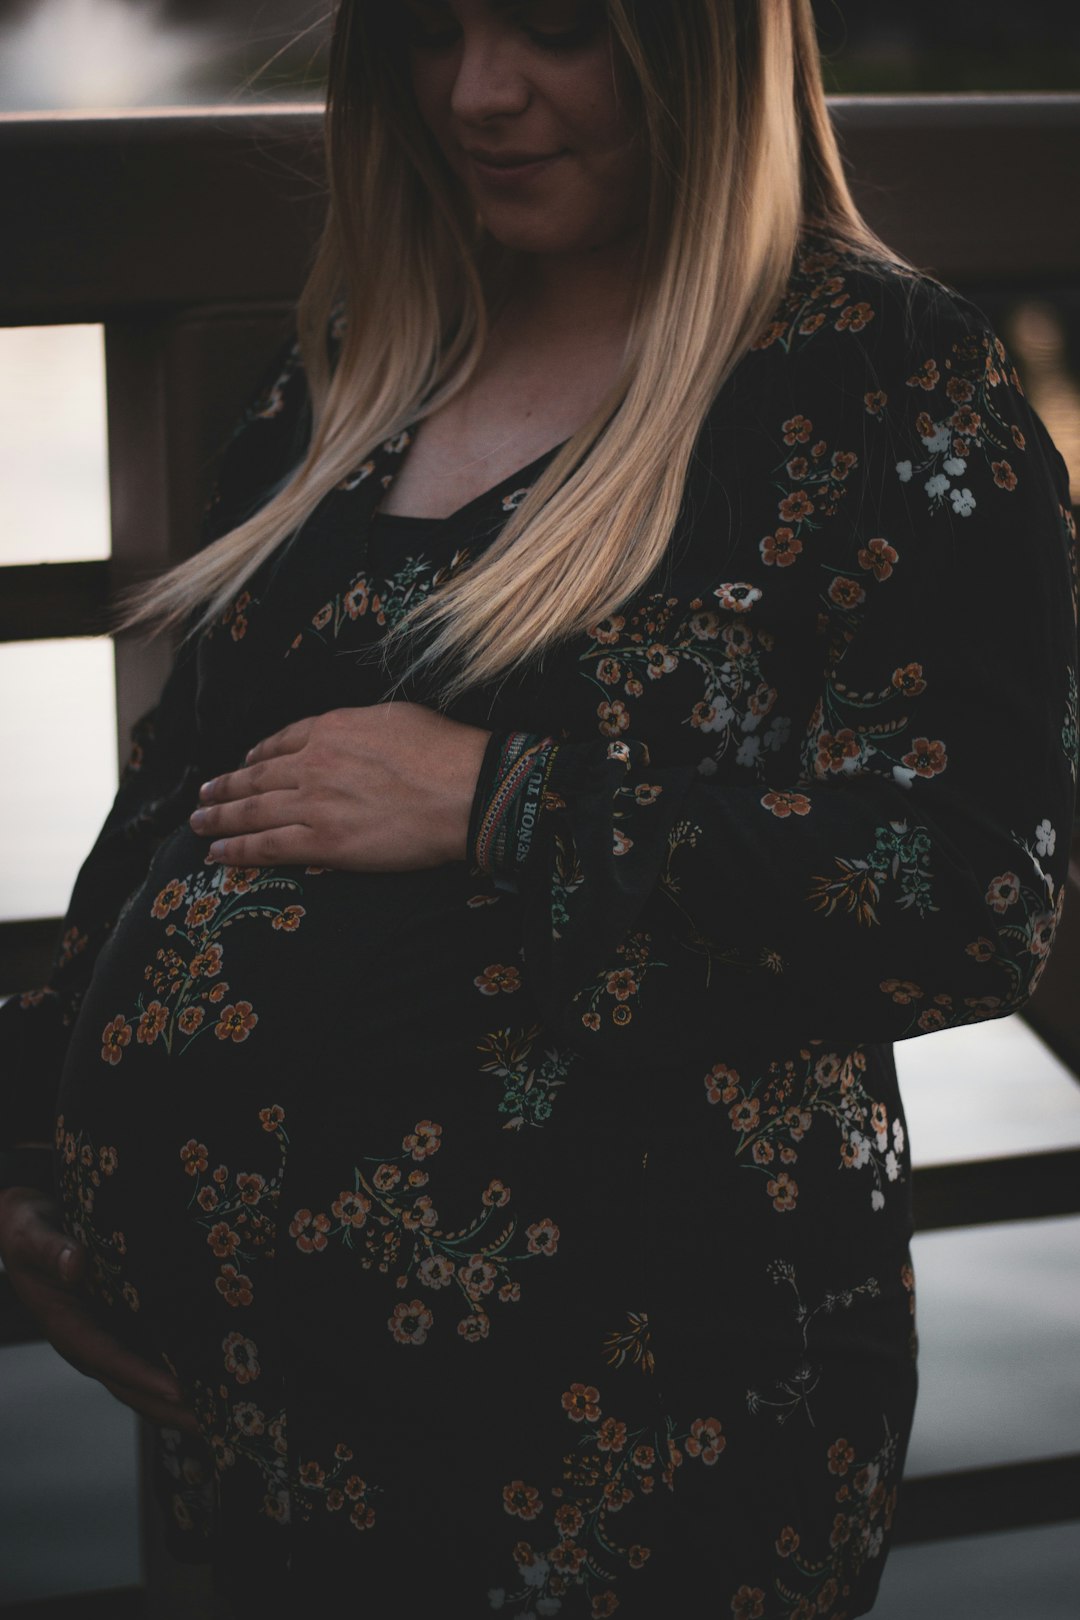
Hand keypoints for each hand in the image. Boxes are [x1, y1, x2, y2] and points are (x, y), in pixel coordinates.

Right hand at [0, 1187, 198, 1432]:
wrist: (28, 1228)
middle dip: (170, 1407)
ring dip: (179, 1400)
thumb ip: (51, 1249)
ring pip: (144, 1379)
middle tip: (215, 1424)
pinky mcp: (123, 1328)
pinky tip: (215, 1378)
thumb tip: (77, 1265)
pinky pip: (152, 1356)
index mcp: (66, 1326)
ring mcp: (107, 1338)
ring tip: (224, 1414)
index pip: (107, 1357)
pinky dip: (181, 1372)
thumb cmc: (27, 1230)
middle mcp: (89, 1342)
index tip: (176, 1391)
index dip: (141, 1375)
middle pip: (130, 1384)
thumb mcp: (30, 1233)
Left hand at [190, 702, 490, 870]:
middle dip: (225, 788)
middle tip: (203, 796)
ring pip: (252, 811)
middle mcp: (313, 763)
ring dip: (219, 819)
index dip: (258, 755)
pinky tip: (217, 854)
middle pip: (256, 777)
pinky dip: (237, 850)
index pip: (282, 741)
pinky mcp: (323, 842)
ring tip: (198, 825)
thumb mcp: (398, 717)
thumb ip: (364, 726)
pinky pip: (267, 846)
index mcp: (332, 728)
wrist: (466, 790)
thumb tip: (359, 732)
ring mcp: (314, 803)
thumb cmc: (446, 751)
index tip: (244, 762)